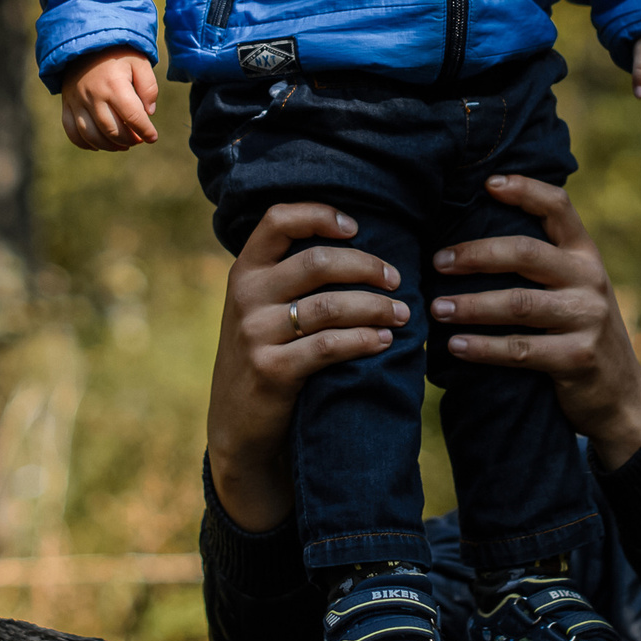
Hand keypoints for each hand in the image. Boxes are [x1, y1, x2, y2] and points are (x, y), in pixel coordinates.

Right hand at [61, 47, 159, 149]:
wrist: (85, 42)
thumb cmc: (117, 53)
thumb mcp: (140, 62)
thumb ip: (149, 87)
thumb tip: (148, 113)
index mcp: (115, 85)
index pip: (133, 116)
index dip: (145, 131)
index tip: (152, 137)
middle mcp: (94, 96)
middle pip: (112, 130)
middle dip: (129, 140)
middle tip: (138, 139)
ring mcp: (77, 102)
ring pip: (92, 135)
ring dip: (110, 145)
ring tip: (124, 144)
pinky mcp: (67, 105)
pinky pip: (72, 132)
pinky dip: (86, 143)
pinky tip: (101, 144)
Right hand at [205, 203, 406, 530]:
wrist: (237, 426)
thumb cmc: (264, 356)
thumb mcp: (260, 309)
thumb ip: (287, 277)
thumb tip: (356, 243)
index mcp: (245, 271)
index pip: (277, 220)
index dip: (319, 214)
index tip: (356, 227)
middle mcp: (245, 296)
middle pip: (318, 261)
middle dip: (367, 266)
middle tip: (396, 279)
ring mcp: (255, 333)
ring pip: (330, 305)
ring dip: (375, 306)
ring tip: (402, 314)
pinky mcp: (271, 370)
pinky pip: (329, 346)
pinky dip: (364, 339)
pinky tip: (384, 340)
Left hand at [431, 175, 640, 470]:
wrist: (621, 395)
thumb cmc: (580, 330)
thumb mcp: (575, 288)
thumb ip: (544, 262)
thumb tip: (473, 236)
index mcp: (585, 255)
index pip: (558, 208)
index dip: (525, 189)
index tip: (488, 183)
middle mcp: (589, 279)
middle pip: (526, 253)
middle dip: (476, 254)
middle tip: (438, 261)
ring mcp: (587, 318)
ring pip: (518, 304)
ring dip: (471, 305)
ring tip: (437, 308)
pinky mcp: (577, 358)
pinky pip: (520, 350)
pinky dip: (483, 348)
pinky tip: (455, 346)